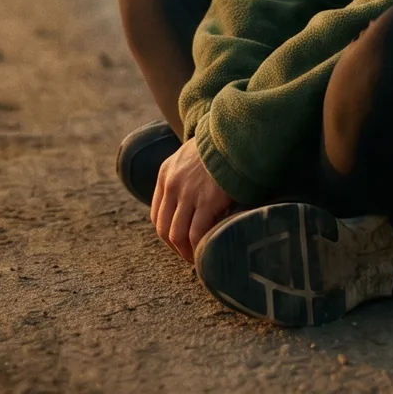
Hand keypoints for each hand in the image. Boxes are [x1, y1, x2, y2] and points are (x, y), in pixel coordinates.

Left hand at [150, 136, 234, 262]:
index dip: (167, 233)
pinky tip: (207, 251)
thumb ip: (183, 179)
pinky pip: (196, 233)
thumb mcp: (189, 158)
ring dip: (185, 252)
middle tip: (189, 256)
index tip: (180, 243)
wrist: (235, 135)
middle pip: (164, 228)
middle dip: (175, 247)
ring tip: (198, 258)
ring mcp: (188, 194)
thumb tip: (188, 206)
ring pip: (177, 235)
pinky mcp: (207, 201)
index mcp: (166, 174)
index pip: (157, 214)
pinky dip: (199, 248)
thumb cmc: (218, 149)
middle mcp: (172, 185)